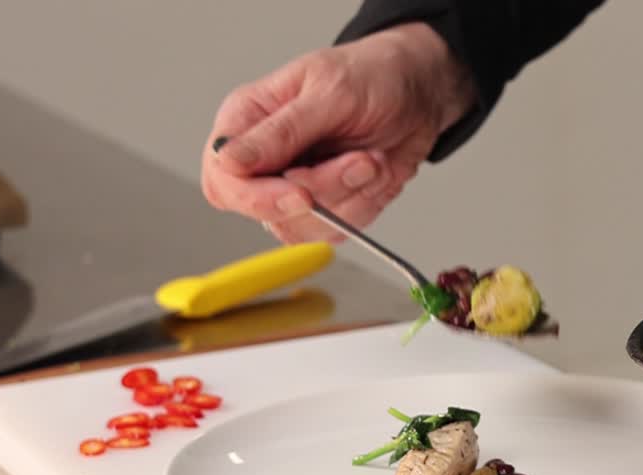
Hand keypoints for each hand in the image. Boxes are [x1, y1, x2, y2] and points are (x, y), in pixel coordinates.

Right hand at [201, 22, 474, 243]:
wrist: (418, 94)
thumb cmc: (372, 76)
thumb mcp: (330, 92)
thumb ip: (281, 131)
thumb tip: (230, 161)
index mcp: (247, 120)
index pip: (223, 178)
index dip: (257, 197)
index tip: (301, 193)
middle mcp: (264, 159)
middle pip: (267, 211)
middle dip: (323, 191)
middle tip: (361, 161)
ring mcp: (293, 188)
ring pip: (307, 227)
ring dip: (351, 195)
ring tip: (372, 158)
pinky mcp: (326, 208)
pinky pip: (338, 229)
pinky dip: (365, 204)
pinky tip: (374, 172)